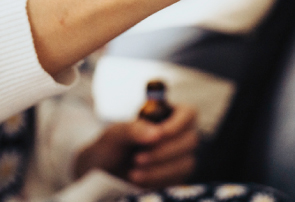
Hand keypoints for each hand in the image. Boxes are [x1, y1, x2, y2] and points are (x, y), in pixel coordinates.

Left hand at [74, 104, 198, 189]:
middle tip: (138, 159)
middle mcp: (180, 134)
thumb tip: (156, 134)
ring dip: (160, 170)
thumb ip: (134, 129)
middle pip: (190, 140)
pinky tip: (139, 180)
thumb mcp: (116, 133)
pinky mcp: (176, 176)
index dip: (178, 124)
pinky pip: (177, 180)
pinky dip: (157, 181)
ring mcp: (181, 156)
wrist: (104, 171)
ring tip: (133, 173)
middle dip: (164, 152)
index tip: (159, 134)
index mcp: (170, 114)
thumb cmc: (112, 144)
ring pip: (186, 163)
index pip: (188, 114)